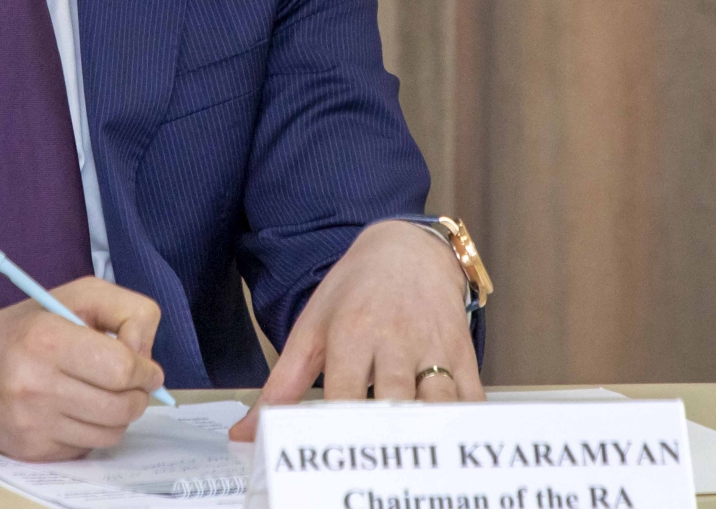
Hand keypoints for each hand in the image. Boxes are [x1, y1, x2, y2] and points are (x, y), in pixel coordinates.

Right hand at [0, 276, 166, 460]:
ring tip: (105, 394)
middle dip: (139, 395)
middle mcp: (34, 383)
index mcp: (47, 338)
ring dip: (120, 415)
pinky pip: (87, 448)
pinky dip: (93, 430)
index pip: (121, 368)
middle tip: (133, 383)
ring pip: (111, 433)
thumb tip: (148, 360)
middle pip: (122, 406)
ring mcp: (31, 422)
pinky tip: (77, 410)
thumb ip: (127, 312)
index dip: (145, 370)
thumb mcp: (79, 296)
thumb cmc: (30, 328)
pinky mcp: (31, 450)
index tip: (146, 367)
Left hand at [229, 219, 482, 440]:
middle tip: (376, 465)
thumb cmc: (353, 294)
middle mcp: (394, 339)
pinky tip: (454, 444)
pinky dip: (467, 424)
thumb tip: (243, 433)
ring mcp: (432, 345)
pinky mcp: (462, 351)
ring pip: (439, 401)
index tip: (333, 458)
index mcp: (351, 333)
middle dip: (387, 435)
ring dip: (430, 433)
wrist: (406, 249)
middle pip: (395, 400)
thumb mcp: (311, 329)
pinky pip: (472, 397)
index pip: (345, 393)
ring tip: (415, 456)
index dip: (341, 429)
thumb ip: (280, 387)